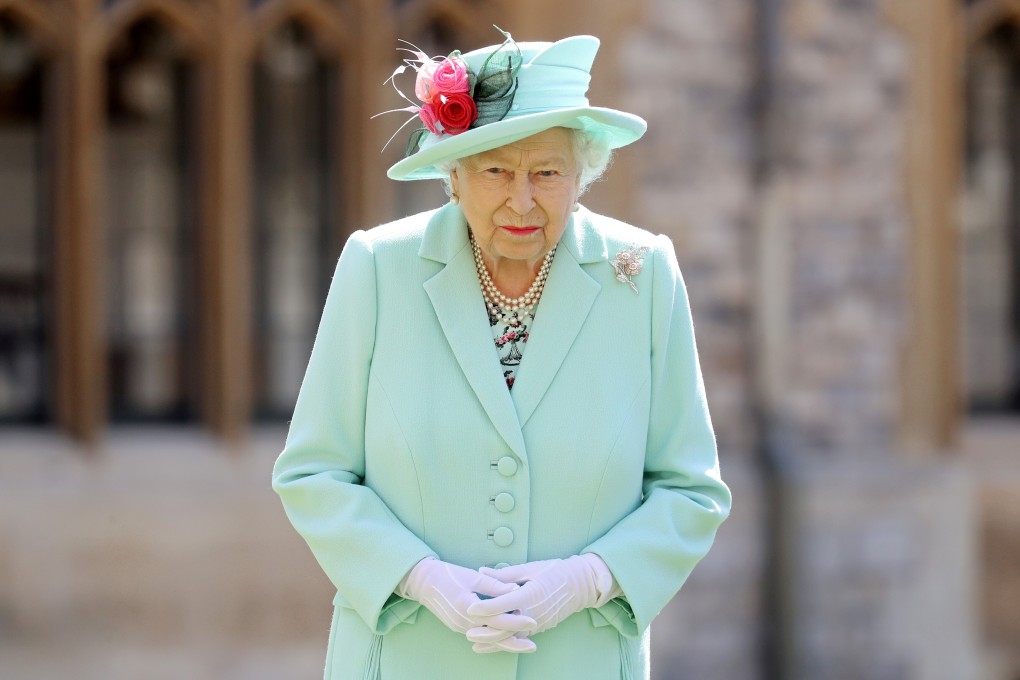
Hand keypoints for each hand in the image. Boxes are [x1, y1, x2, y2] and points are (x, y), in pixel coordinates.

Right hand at [398, 557, 535, 650]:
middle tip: (533, 646)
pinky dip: (493, 638)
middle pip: (493, 637)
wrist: (423, 582)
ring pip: (486, 639)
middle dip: (514, 642)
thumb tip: (515, 589)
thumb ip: (495, 585)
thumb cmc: (449, 575)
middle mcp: (464, 622)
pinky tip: (504, 639)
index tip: (532, 621)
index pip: (497, 619)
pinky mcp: (458, 626)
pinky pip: (479, 636)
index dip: (516, 621)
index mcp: (468, 607)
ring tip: (522, 645)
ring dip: (504, 643)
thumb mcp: (473, 576)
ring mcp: (460, 627)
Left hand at [466, 554, 613, 639]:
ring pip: (512, 636)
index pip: (503, 604)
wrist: (580, 585)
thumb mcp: (529, 568)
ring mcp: (537, 623)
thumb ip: (504, 574)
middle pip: (505, 627)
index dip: (485, 607)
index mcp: (529, 595)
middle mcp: (533, 612)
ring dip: (493, 641)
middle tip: (467, 632)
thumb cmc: (555, 571)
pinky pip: (520, 637)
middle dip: (485, 631)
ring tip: (475, 644)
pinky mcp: (539, 628)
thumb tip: (481, 571)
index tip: (469, 608)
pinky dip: (505, 641)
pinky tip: (493, 644)